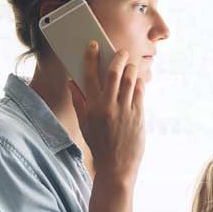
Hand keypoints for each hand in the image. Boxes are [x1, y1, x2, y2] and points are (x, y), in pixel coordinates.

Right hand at [68, 42, 145, 183]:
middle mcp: (109, 106)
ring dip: (130, 68)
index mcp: (92, 106)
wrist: (117, 166)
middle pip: (114, 73)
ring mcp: (126, 110)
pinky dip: (139, 83)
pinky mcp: (139, 116)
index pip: (90, 75)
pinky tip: (138, 79)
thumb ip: (79, 101)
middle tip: (120, 51)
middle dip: (117, 58)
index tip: (94, 45)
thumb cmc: (99, 144)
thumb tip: (72, 82)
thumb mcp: (84, 124)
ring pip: (130, 80)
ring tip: (130, 64)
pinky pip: (140, 93)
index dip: (91, 57)